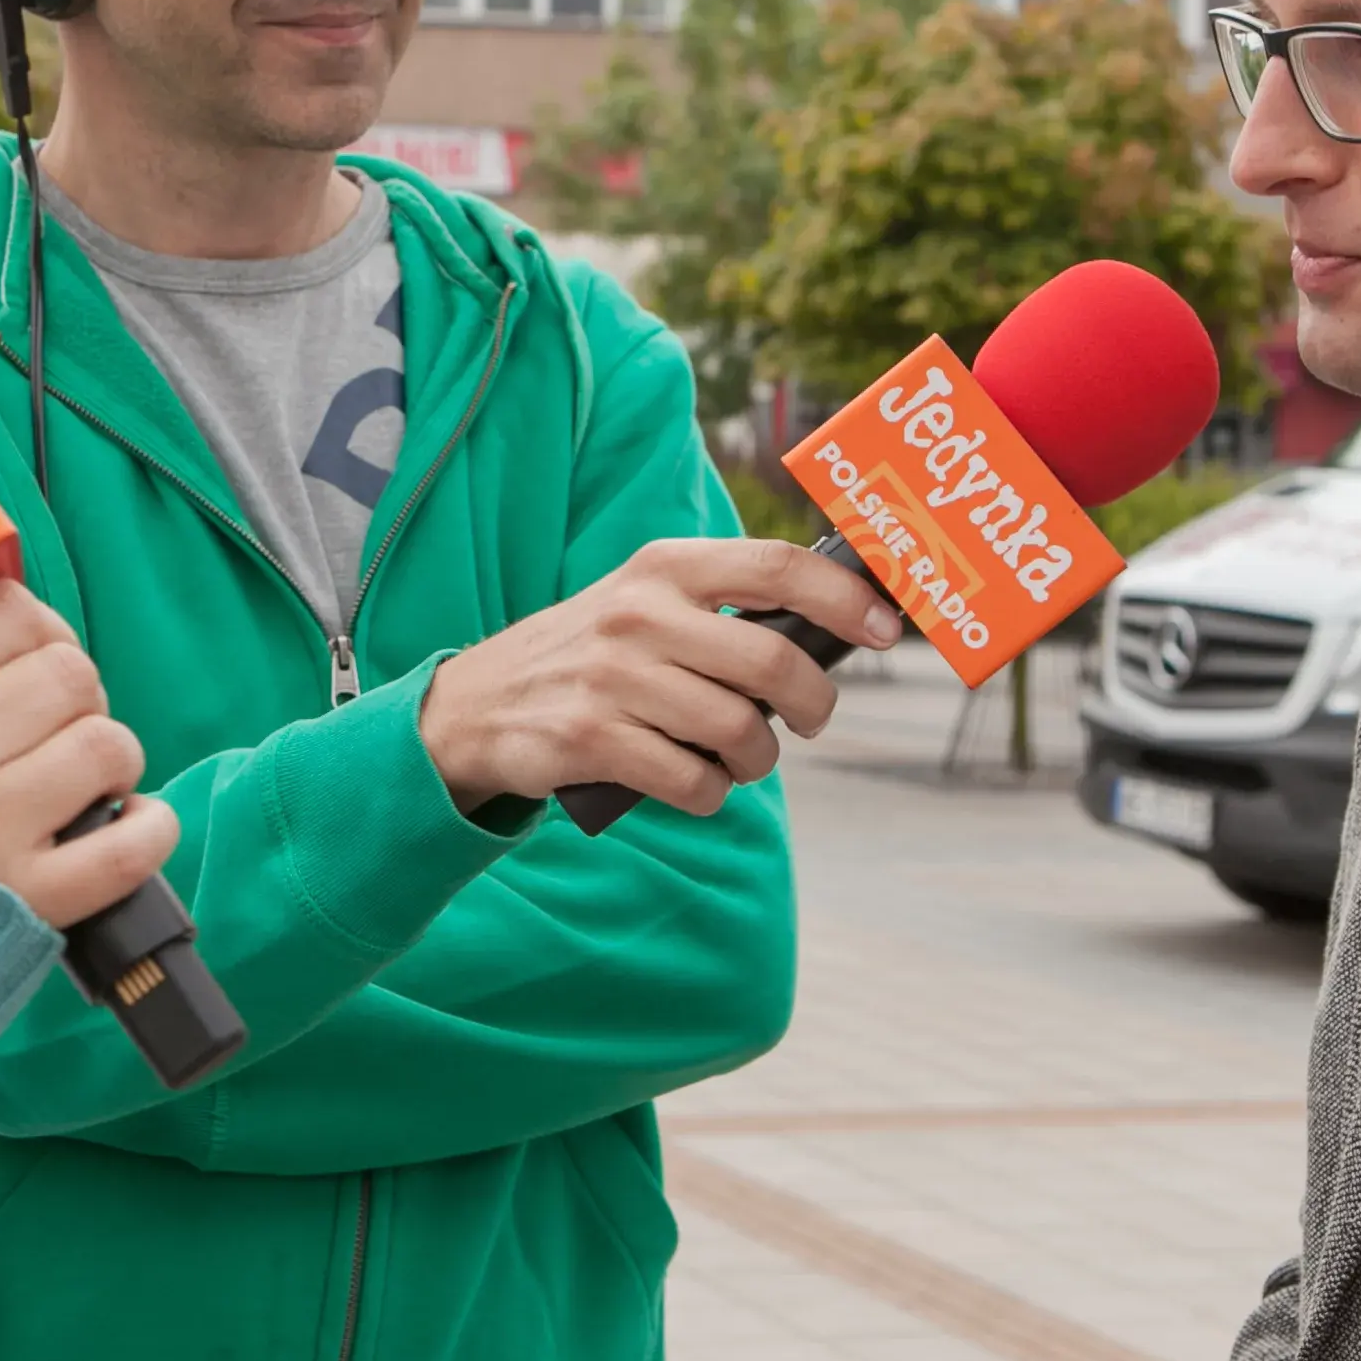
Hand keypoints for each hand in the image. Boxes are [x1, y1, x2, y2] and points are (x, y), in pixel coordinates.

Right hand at [0, 579, 177, 927]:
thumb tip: (26, 621)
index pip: (4, 613)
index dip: (37, 629)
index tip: (33, 659)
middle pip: (69, 673)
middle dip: (78, 699)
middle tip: (53, 734)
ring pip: (109, 745)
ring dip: (110, 762)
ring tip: (75, 787)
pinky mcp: (34, 900)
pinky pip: (134, 843)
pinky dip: (149, 829)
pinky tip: (128, 825)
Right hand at [417, 538, 898, 816]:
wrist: (473, 707)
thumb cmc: (591, 656)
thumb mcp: (644, 602)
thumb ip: (725, 607)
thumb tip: (839, 628)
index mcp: (663, 567)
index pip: (775, 566)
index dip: (844, 598)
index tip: (886, 629)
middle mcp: (638, 613)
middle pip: (772, 662)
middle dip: (813, 706)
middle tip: (809, 722)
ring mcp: (611, 678)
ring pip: (739, 731)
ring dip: (756, 760)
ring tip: (738, 759)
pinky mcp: (590, 741)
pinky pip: (693, 781)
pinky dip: (710, 794)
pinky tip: (692, 783)